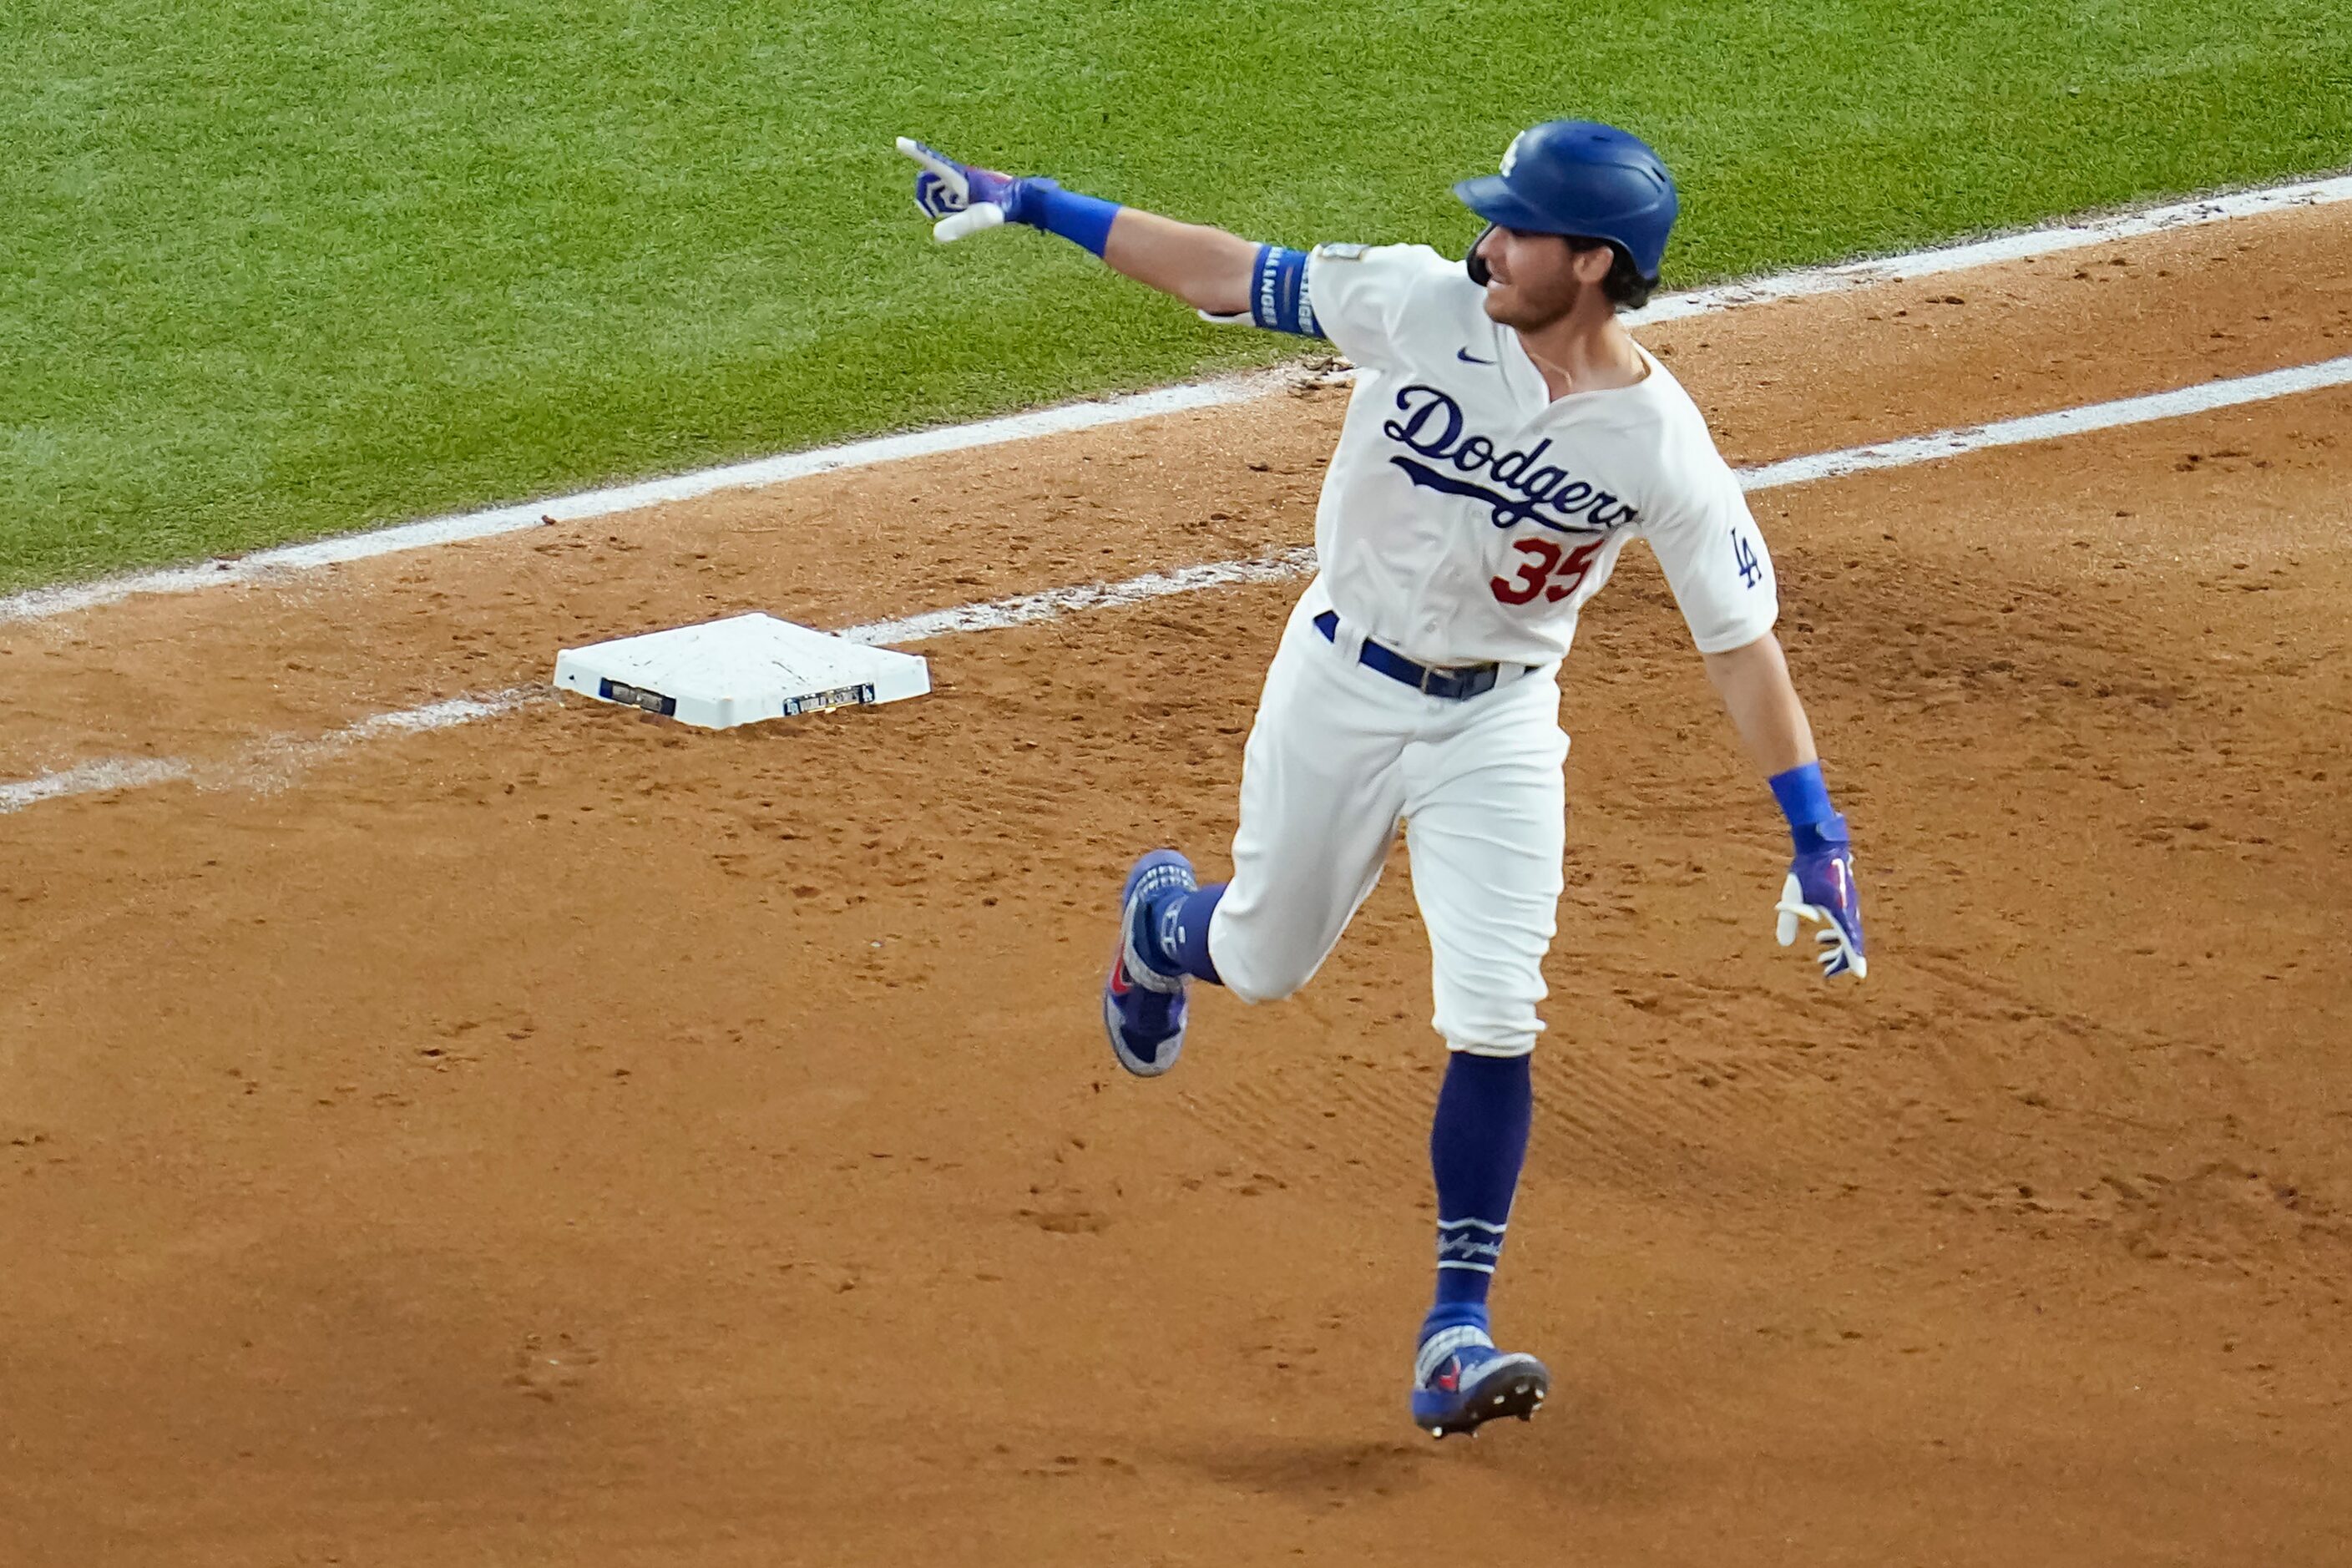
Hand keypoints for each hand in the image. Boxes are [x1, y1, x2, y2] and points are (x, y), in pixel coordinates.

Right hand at [896, 137, 1035, 241]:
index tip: (899, 141)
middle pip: (933, 183)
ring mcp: (967, 182)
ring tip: (965, 213)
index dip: (915, 152)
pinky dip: (952, 207)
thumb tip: (937, 235)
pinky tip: (968, 213)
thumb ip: (961, 225)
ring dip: (943, 205)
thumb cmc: (1005, 207)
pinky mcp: (974, 190)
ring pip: (943, 192)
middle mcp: (961, 175)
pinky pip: (954, 197)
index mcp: (961, 176)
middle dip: (930, 197)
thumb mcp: (982, 218)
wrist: (1027, 200)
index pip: (933, 161)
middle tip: (941, 213)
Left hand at [1775, 817, 1866, 979]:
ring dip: (1837, 947)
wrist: (1821, 844)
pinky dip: (1835, 934)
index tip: (1859, 975)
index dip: (1854, 959)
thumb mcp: (1794, 895)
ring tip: (1821, 958)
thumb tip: (1784, 944)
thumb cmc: (1807, 869)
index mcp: (1840, 911)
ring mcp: (1849, 904)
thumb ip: (1789, 919)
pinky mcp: (1844, 899)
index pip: (1851, 941)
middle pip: (1851, 941)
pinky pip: (1845, 923)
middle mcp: (1849, 910)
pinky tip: (1820, 937)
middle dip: (1840, 958)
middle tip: (1826, 971)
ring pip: (1848, 932)